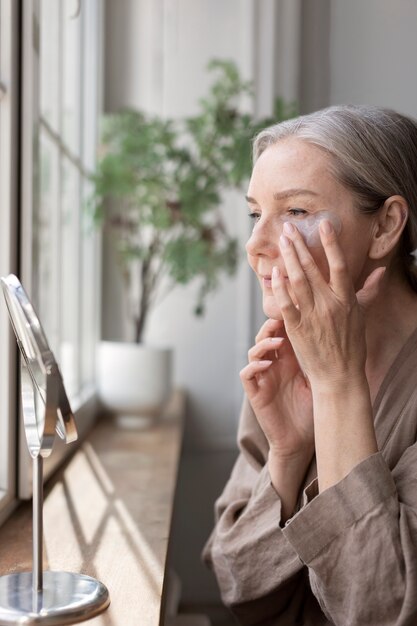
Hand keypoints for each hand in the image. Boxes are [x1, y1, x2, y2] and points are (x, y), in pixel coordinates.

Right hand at [239, 317, 313, 459]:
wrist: (302, 442)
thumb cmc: (314, 412)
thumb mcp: (320, 380)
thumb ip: (321, 360)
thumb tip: (339, 335)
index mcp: (290, 360)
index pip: (283, 333)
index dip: (287, 321)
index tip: (298, 312)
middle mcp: (275, 366)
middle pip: (266, 336)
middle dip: (272, 326)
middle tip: (283, 319)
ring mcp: (264, 378)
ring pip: (254, 351)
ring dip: (263, 344)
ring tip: (277, 342)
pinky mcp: (255, 393)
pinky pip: (247, 374)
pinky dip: (254, 366)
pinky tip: (266, 363)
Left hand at [273, 220, 384, 391]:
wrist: (339, 375)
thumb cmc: (351, 345)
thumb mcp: (362, 315)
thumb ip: (368, 291)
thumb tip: (380, 271)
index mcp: (346, 299)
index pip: (339, 264)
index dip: (331, 243)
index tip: (323, 224)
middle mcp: (329, 304)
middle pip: (312, 268)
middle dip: (300, 245)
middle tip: (289, 227)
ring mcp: (312, 315)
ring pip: (297, 281)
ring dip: (288, 258)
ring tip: (282, 240)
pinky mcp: (297, 327)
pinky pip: (286, 303)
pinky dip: (279, 286)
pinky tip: (274, 272)